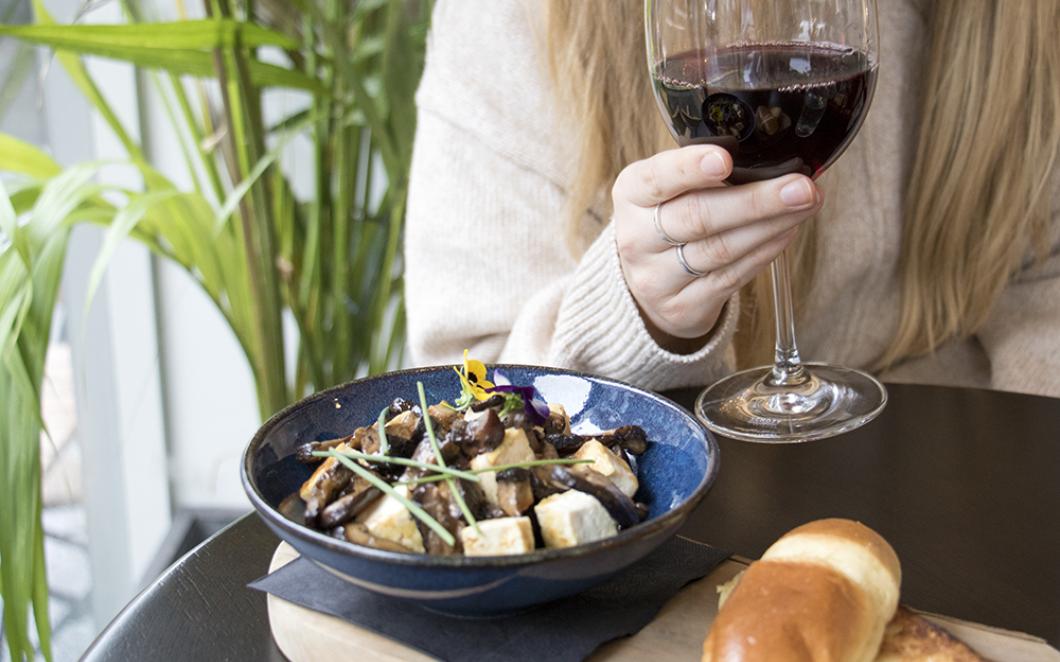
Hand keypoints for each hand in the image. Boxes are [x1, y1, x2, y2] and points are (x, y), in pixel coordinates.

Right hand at [612, 145, 821, 352]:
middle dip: (756, 201)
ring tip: (806, 204)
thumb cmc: (668, 219)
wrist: (649, 282)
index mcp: (631, 194)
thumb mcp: (668, 187)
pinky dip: (764, 252)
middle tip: (800, 187)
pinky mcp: (681, 307)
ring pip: (720, 249)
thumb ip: (704, 171)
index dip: (690, 168)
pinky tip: (786, 232)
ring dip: (770, 226)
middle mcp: (636, 238)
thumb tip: (773, 156)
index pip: (657, 179)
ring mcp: (656, 278)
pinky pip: (730, 278)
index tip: (725, 160)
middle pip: (698, 217)